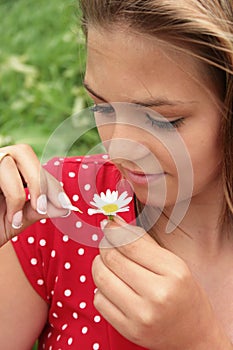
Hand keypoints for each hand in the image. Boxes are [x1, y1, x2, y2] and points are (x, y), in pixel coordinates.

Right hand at [0, 144, 73, 245]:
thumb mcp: (18, 220)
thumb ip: (40, 210)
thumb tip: (67, 207)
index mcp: (12, 170)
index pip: (36, 167)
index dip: (53, 185)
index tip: (67, 206)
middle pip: (23, 151)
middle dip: (39, 180)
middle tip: (44, 208)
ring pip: (7, 161)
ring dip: (19, 192)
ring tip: (17, 219)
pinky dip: (10, 194)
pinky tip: (10, 218)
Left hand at [92, 217, 231, 349]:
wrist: (194, 334)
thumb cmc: (184, 294)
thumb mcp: (173, 263)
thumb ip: (143, 242)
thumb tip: (114, 223)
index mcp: (173, 273)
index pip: (130, 245)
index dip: (114, 231)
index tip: (109, 225)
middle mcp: (158, 295)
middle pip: (113, 260)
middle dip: (105, 246)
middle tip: (108, 244)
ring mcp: (141, 315)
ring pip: (101, 279)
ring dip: (99, 265)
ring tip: (108, 263)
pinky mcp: (128, 330)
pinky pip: (99, 300)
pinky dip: (101, 288)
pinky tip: (113, 286)